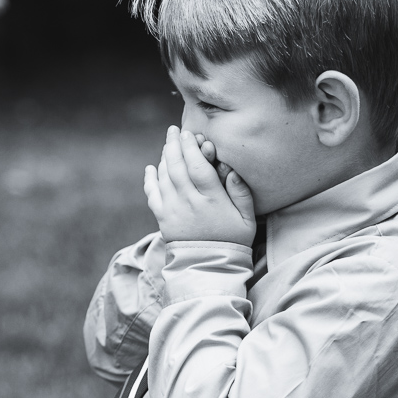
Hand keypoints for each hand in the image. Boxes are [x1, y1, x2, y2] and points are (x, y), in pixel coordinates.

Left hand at [144, 126, 255, 245]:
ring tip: (168, 145)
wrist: (209, 266)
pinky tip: (151, 167)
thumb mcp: (246, 218)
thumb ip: (240, 192)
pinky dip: (150, 178)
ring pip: (164, 177)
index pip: (197, 166)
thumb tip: (231, 169)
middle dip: (174, 145)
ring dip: (165, 158)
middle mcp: (189, 202)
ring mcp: (173, 210)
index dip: (191, 148)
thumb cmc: (232, 240)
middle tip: (174, 130)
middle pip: (177, 167)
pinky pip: (152, 193)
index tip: (188, 134)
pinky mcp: (162, 218)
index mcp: (211, 200)